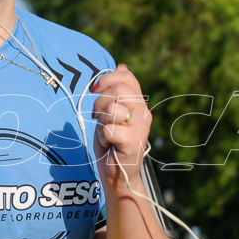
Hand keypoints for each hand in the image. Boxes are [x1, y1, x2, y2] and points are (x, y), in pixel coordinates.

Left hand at [92, 64, 150, 192]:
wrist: (117, 173)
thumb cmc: (112, 143)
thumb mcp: (112, 113)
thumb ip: (116, 92)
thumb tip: (122, 65)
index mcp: (139, 103)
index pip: (126, 77)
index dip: (106, 79)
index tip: (95, 91)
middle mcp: (144, 112)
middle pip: (117, 90)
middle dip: (99, 102)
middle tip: (98, 117)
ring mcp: (141, 127)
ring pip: (112, 108)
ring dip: (102, 121)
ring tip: (106, 132)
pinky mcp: (134, 142)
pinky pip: (109, 129)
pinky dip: (103, 138)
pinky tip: (109, 145)